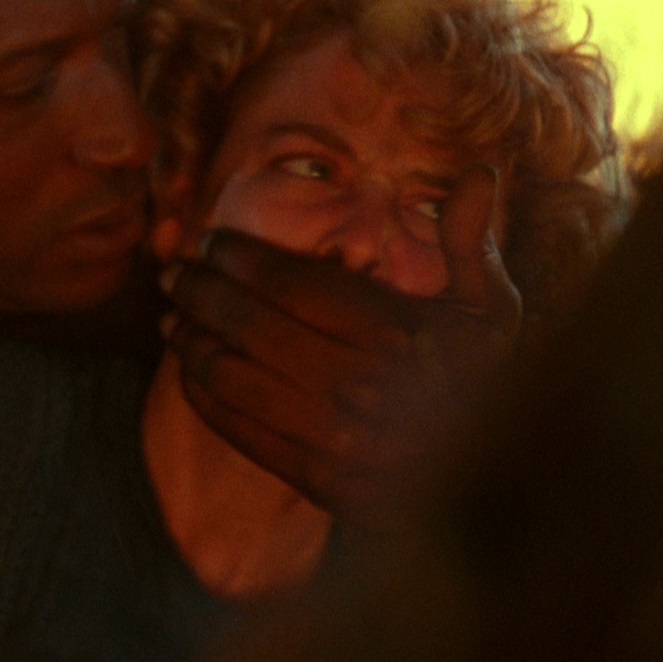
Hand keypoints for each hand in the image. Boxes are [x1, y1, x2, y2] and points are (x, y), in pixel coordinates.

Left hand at [164, 166, 521, 521]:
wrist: (487, 490)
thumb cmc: (481, 384)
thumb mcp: (490, 312)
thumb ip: (469, 244)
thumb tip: (477, 171)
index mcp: (399, 333)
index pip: (293, 284)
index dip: (240, 258)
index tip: (211, 240)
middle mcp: (362, 385)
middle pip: (250, 325)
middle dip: (200, 290)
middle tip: (174, 272)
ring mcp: (336, 439)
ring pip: (234, 376)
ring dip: (190, 341)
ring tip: (172, 316)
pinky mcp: (317, 480)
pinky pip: (238, 427)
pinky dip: (202, 394)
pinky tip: (190, 369)